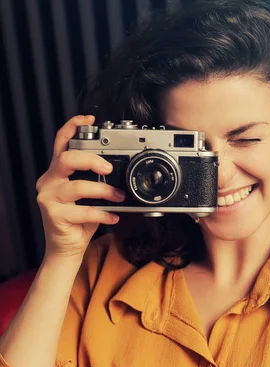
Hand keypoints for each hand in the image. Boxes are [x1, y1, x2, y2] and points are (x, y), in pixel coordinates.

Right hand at [35, 115, 125, 260]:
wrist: (67, 247)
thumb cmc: (80, 218)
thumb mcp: (89, 193)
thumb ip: (97, 178)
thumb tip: (122, 168)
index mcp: (57, 171)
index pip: (61, 142)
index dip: (73, 126)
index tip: (90, 119)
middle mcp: (49, 181)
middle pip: (66, 159)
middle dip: (91, 160)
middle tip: (109, 168)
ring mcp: (49, 198)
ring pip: (77, 186)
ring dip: (104, 191)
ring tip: (118, 197)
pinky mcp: (55, 216)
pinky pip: (83, 212)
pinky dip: (103, 213)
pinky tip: (113, 216)